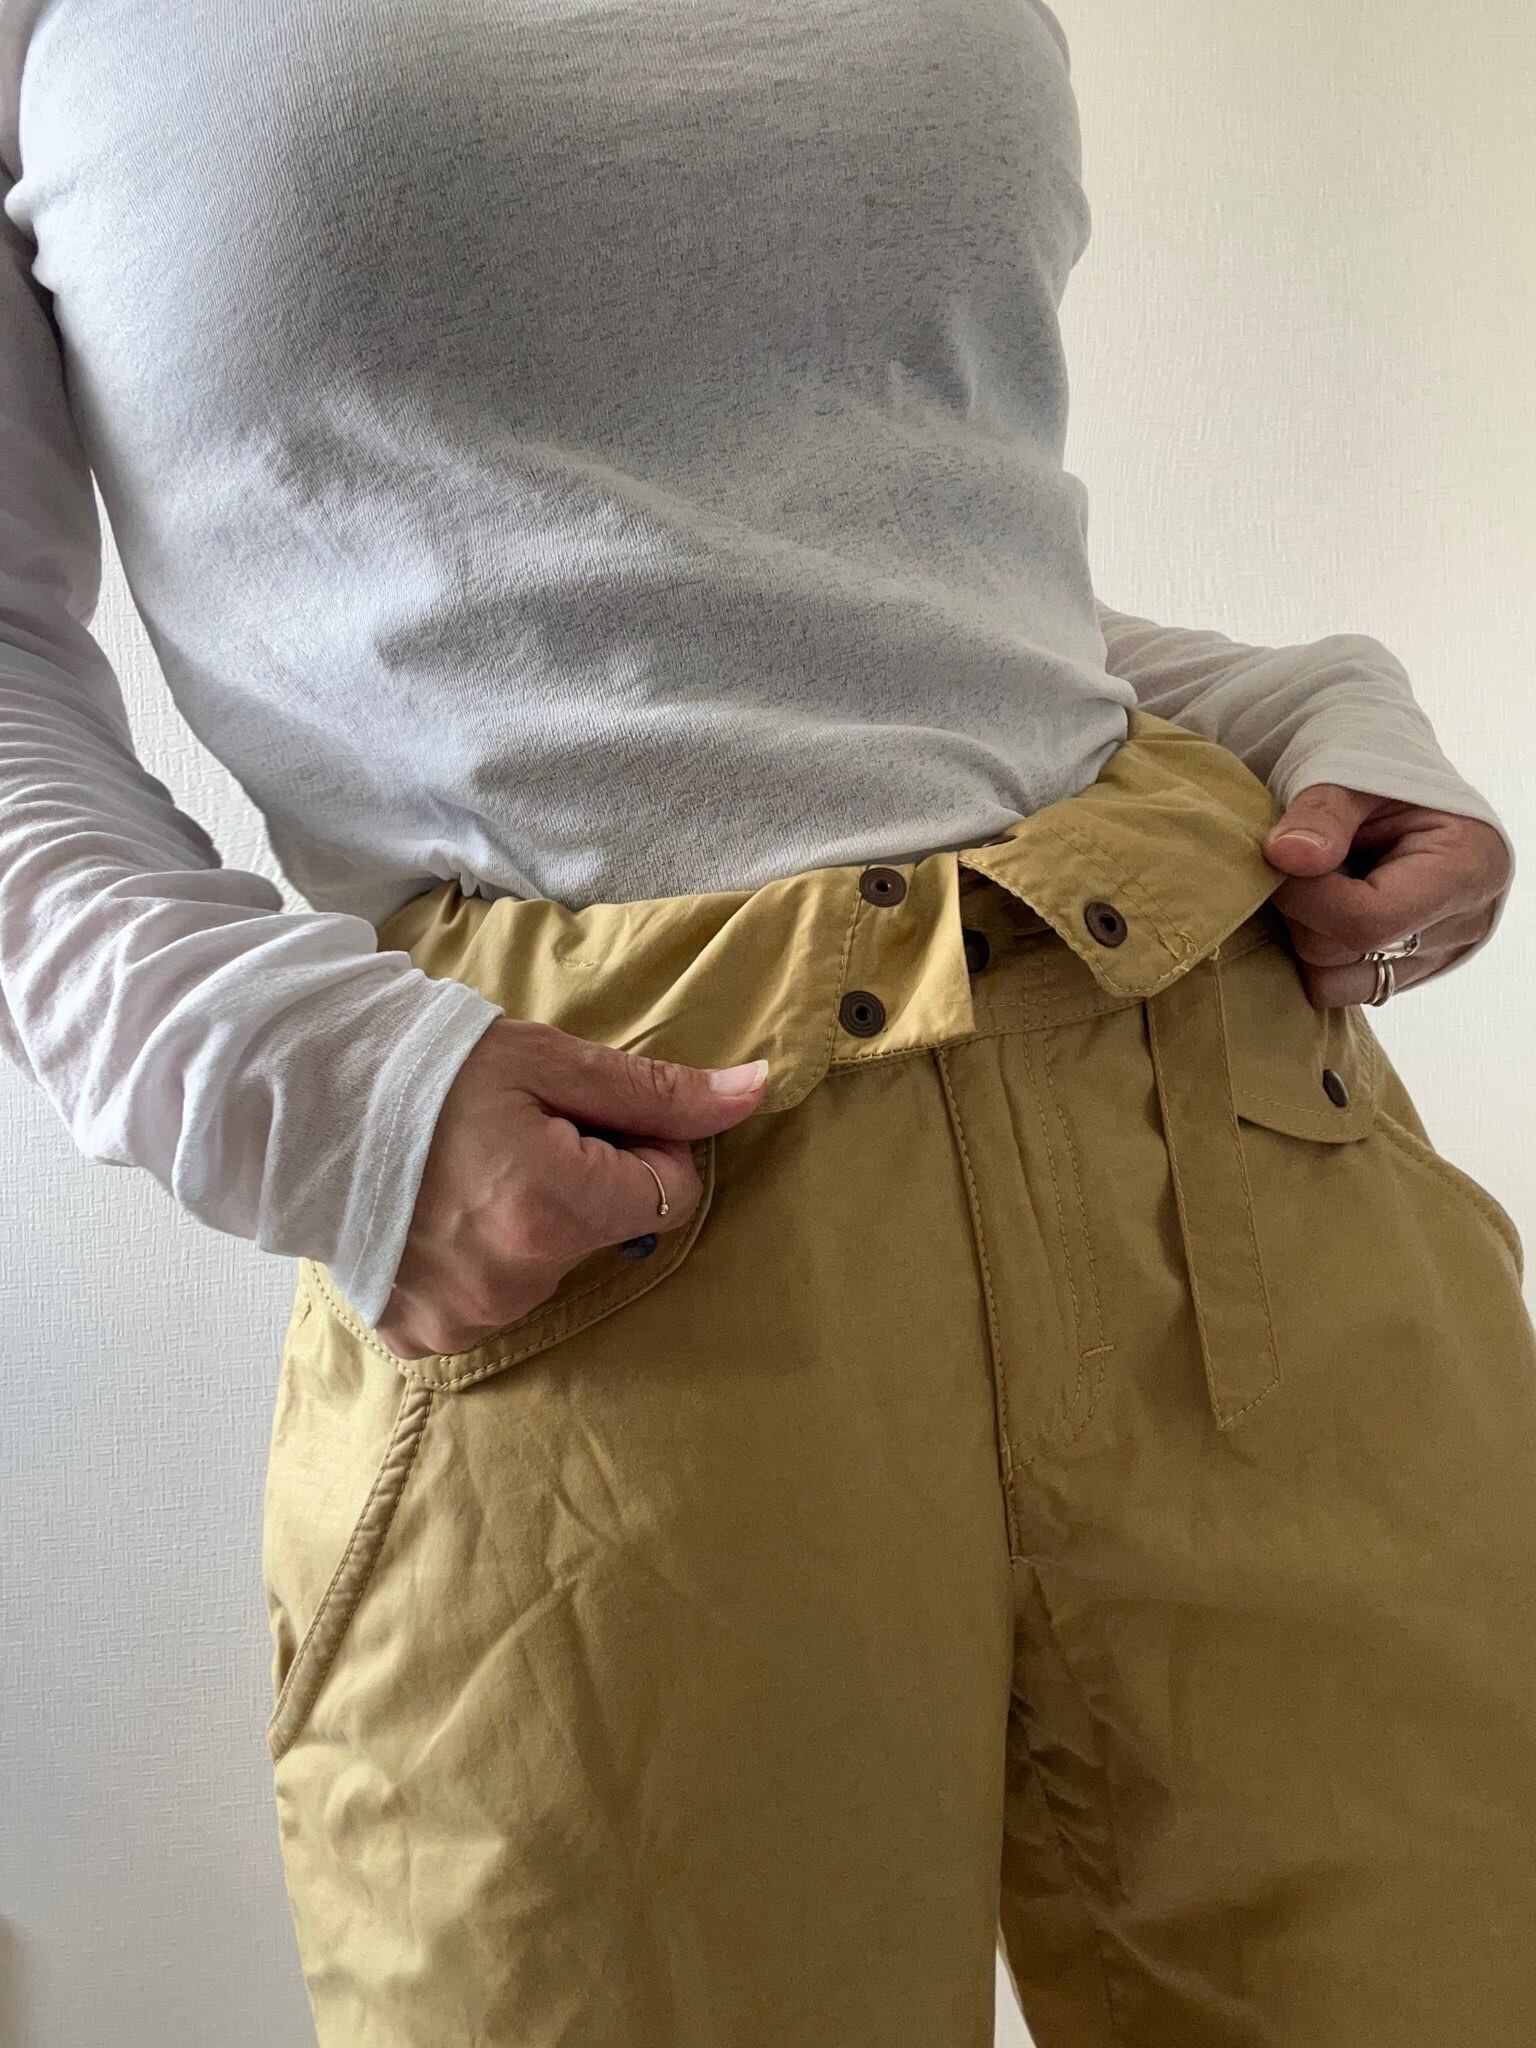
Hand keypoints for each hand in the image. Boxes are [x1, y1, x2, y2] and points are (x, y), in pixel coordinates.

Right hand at [375, 1019, 769, 1359]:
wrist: (293, 1101)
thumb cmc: (422, 1069)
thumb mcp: (546, 1060)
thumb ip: (655, 1091)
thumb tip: (755, 1092)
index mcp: (554, 1209)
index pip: (668, 1192)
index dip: (645, 1145)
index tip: (590, 1115)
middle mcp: (516, 1282)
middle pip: (604, 1231)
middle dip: (582, 1183)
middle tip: (510, 1135)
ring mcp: (467, 1320)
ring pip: (548, 1266)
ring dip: (528, 1222)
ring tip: (462, 1171)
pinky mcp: (425, 1338)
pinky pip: (490, 1300)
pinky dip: (478, 1260)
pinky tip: (436, 1215)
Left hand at [1261, 785, 1511, 1007]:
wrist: (1399, 787)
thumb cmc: (1380, 768)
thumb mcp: (1354, 771)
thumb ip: (1321, 813)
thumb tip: (1284, 857)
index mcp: (1467, 867)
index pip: (1370, 919)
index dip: (1306, 896)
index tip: (1277, 859)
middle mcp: (1463, 924)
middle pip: (1344, 954)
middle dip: (1302, 909)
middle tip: (1300, 861)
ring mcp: (1438, 957)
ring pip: (1334, 982)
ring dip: (1306, 934)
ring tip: (1320, 883)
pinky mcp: (1407, 973)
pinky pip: (1338, 987)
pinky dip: (1317, 952)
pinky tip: (1325, 907)